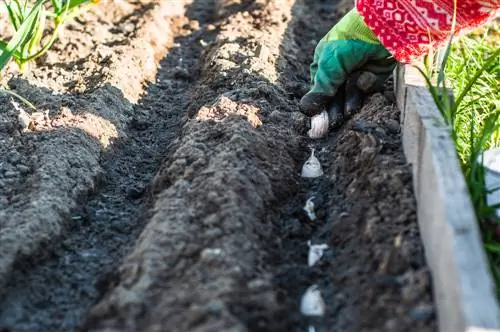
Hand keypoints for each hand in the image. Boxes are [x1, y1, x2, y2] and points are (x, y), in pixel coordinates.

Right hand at [299, 8, 395, 125]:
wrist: (381, 26)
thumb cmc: (348, 42)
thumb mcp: (329, 66)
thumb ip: (321, 89)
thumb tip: (304, 110)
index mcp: (323, 66)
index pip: (318, 93)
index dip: (319, 109)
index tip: (318, 127)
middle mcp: (339, 71)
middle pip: (334, 99)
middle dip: (334, 112)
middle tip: (332, 126)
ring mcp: (356, 74)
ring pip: (351, 96)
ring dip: (350, 101)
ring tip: (349, 110)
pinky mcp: (373, 75)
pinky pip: (367, 89)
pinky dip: (366, 84)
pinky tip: (367, 75)